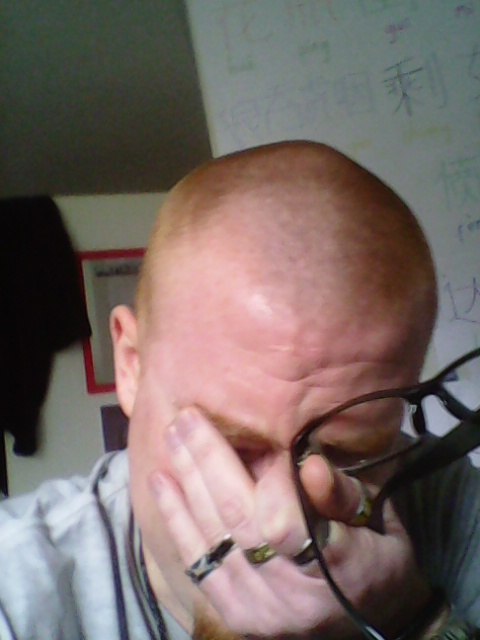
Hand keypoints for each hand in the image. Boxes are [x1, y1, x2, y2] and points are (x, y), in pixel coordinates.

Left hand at [150, 407, 430, 638]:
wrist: (378, 629)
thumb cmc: (383, 563)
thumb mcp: (384, 525)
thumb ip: (346, 496)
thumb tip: (311, 464)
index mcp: (335, 568)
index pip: (285, 517)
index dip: (266, 471)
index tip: (251, 428)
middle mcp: (289, 594)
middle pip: (237, 517)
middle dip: (208, 459)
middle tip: (187, 416)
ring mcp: (259, 610)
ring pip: (212, 536)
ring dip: (187, 481)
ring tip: (171, 436)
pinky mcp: (237, 617)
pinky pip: (198, 565)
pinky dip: (177, 521)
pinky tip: (162, 484)